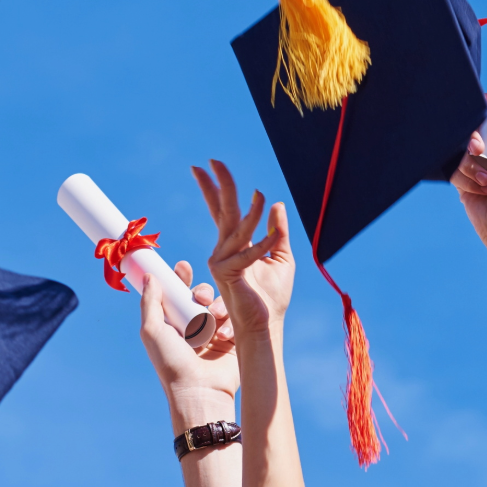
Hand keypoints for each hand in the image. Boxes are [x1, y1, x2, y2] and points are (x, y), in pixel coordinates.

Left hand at [139, 260, 239, 395]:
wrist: (200, 391)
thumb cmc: (171, 363)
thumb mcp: (153, 331)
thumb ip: (150, 302)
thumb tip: (150, 276)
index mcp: (173, 324)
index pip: (177, 294)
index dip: (180, 279)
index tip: (182, 267)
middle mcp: (193, 327)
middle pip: (200, 295)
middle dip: (202, 290)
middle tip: (200, 296)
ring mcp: (214, 333)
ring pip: (219, 304)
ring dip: (216, 304)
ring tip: (213, 316)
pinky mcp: (232, 340)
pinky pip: (234, 318)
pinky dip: (229, 321)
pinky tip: (223, 333)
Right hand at [191, 160, 293, 333]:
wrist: (266, 325)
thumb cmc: (272, 296)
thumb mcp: (281, 257)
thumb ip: (277, 231)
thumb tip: (276, 204)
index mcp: (234, 244)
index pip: (221, 210)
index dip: (214, 188)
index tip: (205, 167)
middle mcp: (223, 249)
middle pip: (221, 210)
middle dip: (218, 185)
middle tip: (210, 161)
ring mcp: (221, 260)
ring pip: (236, 227)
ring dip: (251, 211)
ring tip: (259, 194)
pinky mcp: (227, 274)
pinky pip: (248, 253)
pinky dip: (263, 244)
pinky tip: (273, 236)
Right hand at [450, 91, 486, 244]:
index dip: (483, 114)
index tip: (482, 119)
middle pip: (469, 130)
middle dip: (474, 142)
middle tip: (482, 152)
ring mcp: (474, 163)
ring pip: (459, 150)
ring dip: (472, 166)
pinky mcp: (461, 179)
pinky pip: (452, 169)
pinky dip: (465, 179)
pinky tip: (479, 190)